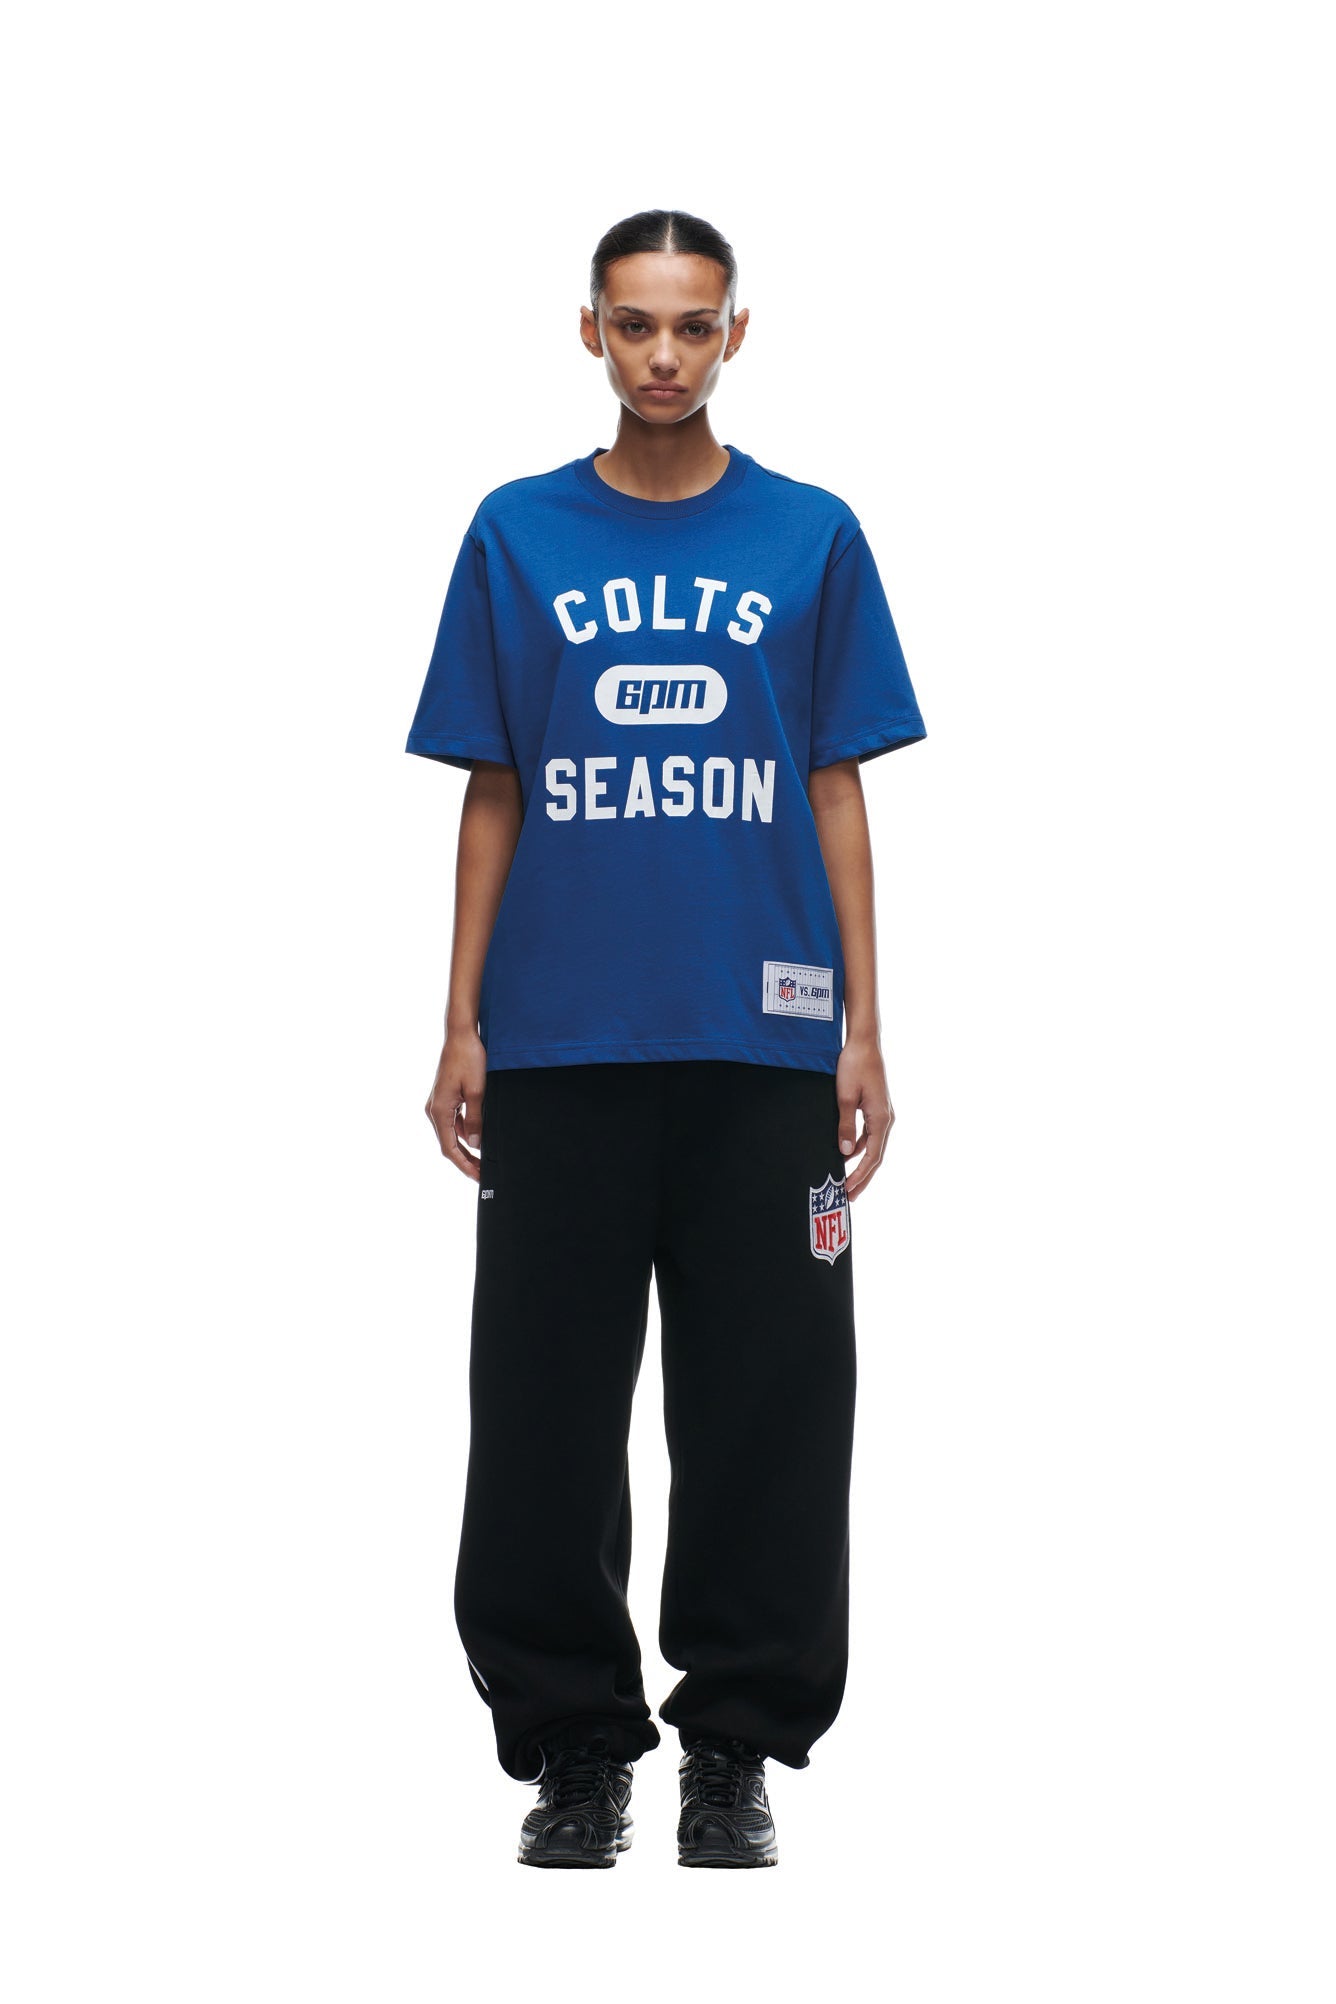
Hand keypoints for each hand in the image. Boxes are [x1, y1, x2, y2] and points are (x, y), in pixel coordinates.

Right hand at [424, 1031, 487, 1183]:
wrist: (461, 1035)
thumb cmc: (468, 1059)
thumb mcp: (478, 1093)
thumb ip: (476, 1121)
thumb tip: (476, 1145)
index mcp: (439, 1111)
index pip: (449, 1148)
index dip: (464, 1165)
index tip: (477, 1176)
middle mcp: (434, 1110)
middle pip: (449, 1144)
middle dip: (466, 1160)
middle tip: (482, 1173)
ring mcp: (438, 1104)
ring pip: (451, 1134)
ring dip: (466, 1147)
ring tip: (483, 1159)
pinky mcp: (444, 1098)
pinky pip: (454, 1122)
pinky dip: (465, 1132)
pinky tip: (479, 1136)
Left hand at [835, 1036, 894, 1198]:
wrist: (864, 1043)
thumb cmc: (854, 1067)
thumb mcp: (845, 1098)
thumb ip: (845, 1126)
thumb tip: (844, 1153)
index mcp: (881, 1119)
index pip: (872, 1157)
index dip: (860, 1176)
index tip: (848, 1190)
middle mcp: (886, 1119)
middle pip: (876, 1156)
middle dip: (863, 1177)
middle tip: (849, 1196)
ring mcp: (883, 1114)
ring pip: (873, 1147)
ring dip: (861, 1164)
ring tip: (847, 1180)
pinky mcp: (876, 1108)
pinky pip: (869, 1135)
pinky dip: (859, 1148)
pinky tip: (847, 1154)